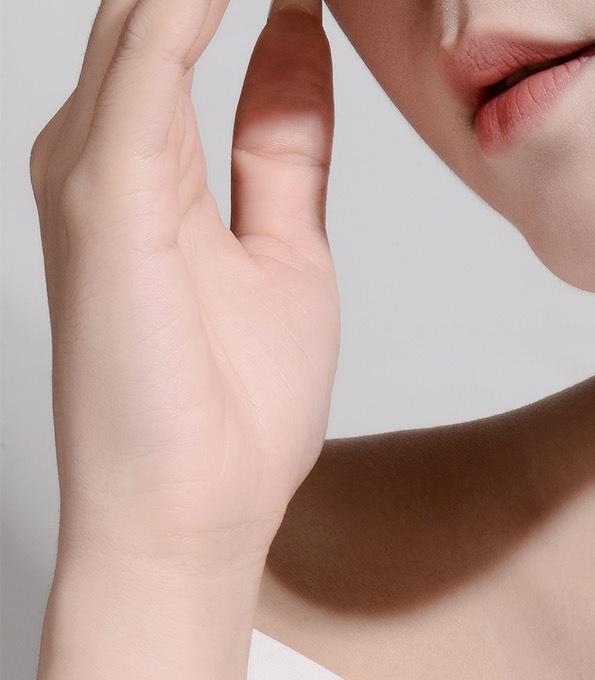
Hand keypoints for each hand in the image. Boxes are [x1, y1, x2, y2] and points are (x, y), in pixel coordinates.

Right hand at [29, 0, 338, 575]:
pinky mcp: (102, 191)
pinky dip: (196, 4)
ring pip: (151, 5)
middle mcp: (104, 144)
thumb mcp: (287, 251)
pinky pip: (151, 56)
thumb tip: (301, 50)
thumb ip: (282, 146)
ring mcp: (94, 161)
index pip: (196, 20)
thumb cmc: (231, 411)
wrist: (196, 515)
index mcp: (147, 159)